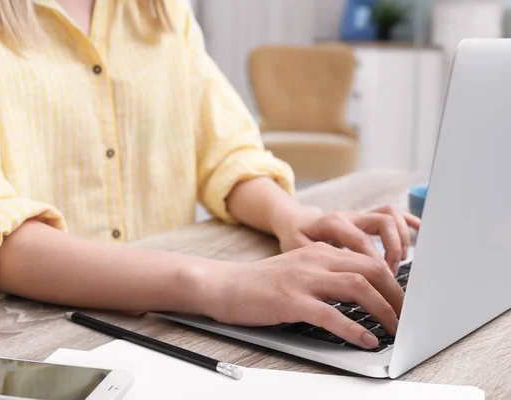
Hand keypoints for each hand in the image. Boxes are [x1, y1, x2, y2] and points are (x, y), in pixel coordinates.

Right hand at [205, 242, 403, 348]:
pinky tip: (366, 340)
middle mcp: (315, 260)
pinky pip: (330, 314)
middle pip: (371, 270)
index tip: (404, 301)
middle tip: (407, 316)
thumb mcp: (298, 268)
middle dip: (397, 295)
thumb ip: (327, 274)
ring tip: (396, 329)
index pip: (369, 260)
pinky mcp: (290, 301)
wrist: (224, 285)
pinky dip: (353, 329)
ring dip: (384, 310)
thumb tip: (361, 293)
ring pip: (357, 288)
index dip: (394, 281)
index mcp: (320, 251)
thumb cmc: (260, 282)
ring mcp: (303, 280)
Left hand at [273, 205, 420, 273]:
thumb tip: (336, 280)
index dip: (375, 263)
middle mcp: (349, 215)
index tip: (381, 286)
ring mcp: (360, 215)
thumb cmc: (295, 238)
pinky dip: (408, 222)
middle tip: (393, 276)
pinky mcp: (366, 217)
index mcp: (332, 223)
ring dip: (401, 238)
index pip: (362, 241)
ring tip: (400, 263)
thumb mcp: (297, 249)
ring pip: (390, 214)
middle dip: (394, 250)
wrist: (292, 220)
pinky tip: (420, 235)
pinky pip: (393, 213)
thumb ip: (315, 260)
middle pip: (383, 222)